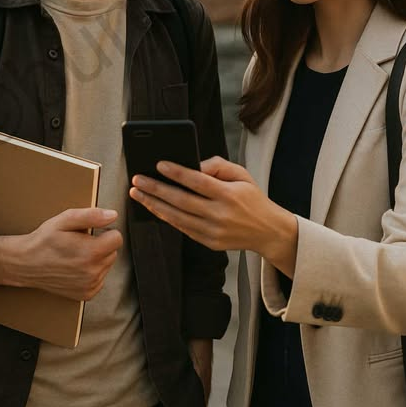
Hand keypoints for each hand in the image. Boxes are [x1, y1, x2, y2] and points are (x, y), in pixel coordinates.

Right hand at [0, 208, 122, 300]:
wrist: (26, 264)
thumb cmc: (44, 240)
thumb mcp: (65, 220)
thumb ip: (91, 215)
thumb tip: (112, 215)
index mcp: (91, 252)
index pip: (117, 238)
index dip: (105, 232)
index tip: (92, 233)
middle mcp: (92, 272)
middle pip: (113, 252)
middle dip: (101, 245)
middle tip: (80, 243)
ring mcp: (90, 285)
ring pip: (107, 265)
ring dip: (97, 259)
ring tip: (76, 255)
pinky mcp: (86, 294)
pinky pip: (100, 279)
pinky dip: (92, 272)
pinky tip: (76, 267)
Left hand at [130, 157, 297, 275]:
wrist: (267, 231)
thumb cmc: (252, 198)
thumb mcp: (242, 174)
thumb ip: (218, 166)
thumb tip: (193, 164)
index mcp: (229, 195)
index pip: (198, 182)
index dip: (177, 173)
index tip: (159, 164)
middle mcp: (220, 215)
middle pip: (181, 200)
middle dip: (156, 189)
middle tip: (137, 180)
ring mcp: (213, 231)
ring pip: (177, 217)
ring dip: (154, 205)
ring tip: (138, 193)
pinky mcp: (208, 242)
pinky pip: (182, 228)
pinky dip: (166, 217)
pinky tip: (154, 207)